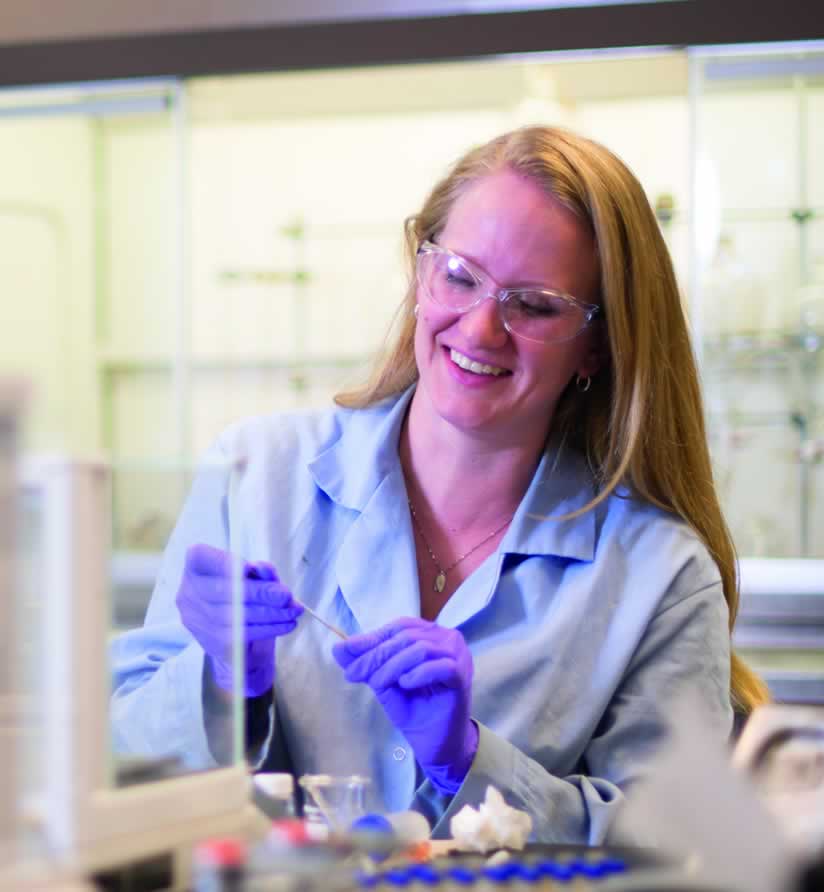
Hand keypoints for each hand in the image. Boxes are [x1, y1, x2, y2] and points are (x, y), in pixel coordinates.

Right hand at [176, 544, 302, 696]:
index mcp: (196, 568)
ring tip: (293, 610)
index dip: (224, 563)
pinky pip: (243, 634)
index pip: (200, 556)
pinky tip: (286, 623)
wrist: (239, 642)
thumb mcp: (254, 578)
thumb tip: (264, 569)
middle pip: (224, 591)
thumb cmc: (245, 598)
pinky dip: (270, 628)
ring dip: (270, 613)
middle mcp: (189, 593)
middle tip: (285, 595)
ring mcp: (198, 620)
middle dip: (259, 592)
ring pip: (236, 616)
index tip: (249, 567)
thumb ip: (260, 571)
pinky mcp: (212, 643)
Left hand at [332, 617, 478, 794]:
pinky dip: (417, 674)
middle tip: (353, 673)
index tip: (346, 652)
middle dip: (375, 654)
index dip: (372, 638)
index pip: (399, 627)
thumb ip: (367, 663)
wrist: (435, 743)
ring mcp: (458, 655)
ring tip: (378, 684)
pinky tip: (405, 684)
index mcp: (430, 634)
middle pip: (406, 637)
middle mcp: (447, 639)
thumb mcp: (384, 682)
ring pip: (420, 649)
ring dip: (392, 666)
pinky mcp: (462, 675)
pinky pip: (438, 666)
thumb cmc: (414, 709)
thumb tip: (338, 647)